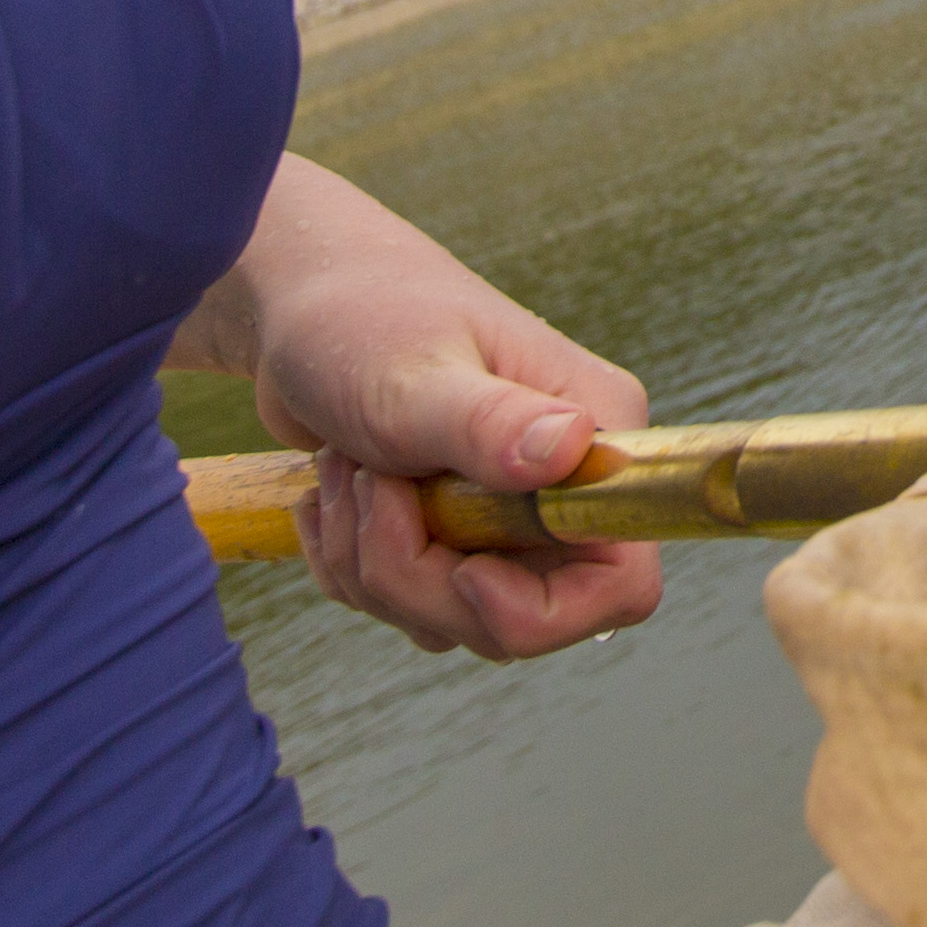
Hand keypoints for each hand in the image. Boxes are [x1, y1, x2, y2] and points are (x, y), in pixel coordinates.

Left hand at [212, 158, 667, 658]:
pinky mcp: (452, 536)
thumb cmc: (365, 320)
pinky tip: (331, 494)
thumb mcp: (417, 376)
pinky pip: (406, 604)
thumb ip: (489, 422)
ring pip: (452, 617)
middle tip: (371, 497)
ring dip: (373, 564)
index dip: (549, 608)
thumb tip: (570, 449)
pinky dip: (350, 564)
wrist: (304, 310)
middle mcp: (565, 485)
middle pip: (521, 616)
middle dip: (423, 580)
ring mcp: (506, 518)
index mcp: (593, 438)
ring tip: (345, 472)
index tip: (466, 573)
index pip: (622, 577)